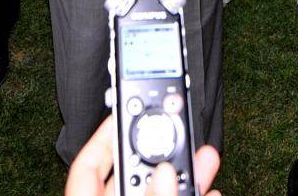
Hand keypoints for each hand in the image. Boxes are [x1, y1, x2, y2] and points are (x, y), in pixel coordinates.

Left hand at [64, 115, 220, 195]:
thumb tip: (164, 173)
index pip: (87, 166)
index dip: (104, 134)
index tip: (124, 110)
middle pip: (133, 175)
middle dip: (159, 151)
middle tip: (177, 126)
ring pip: (160, 191)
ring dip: (185, 176)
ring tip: (205, 158)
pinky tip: (211, 191)